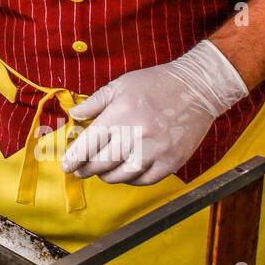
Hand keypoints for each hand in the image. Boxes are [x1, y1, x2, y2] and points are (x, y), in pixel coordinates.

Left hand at [61, 40, 247, 185]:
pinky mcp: (172, 161)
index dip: (73, 159)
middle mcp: (136, 136)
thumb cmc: (155, 84)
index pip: (88, 145)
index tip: (67, 166)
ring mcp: (155, 151)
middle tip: (79, 170)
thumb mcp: (120, 85)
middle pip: (102, 164)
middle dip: (86, 170)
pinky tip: (125, 172)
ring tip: (101, 172)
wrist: (197, 88)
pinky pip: (144, 180)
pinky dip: (131, 179)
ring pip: (121, 176)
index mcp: (120, 115)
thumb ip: (95, 102)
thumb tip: (74, 115)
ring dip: (106, 176)